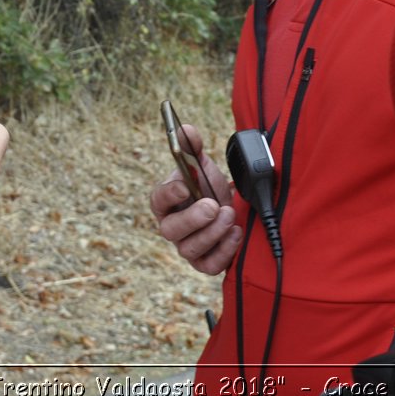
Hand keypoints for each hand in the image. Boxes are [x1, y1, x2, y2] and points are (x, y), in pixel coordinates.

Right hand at [149, 122, 240, 274]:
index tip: (185, 185)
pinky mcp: (204, 263)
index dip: (169, 193)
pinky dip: (224, 251)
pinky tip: (236, 233)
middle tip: (213, 206)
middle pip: (170, 230)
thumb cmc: (207, 189)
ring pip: (190, 249)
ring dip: (212, 233)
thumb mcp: (201, 166)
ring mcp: (187, 247)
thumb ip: (192, 147)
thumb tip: (185, 129)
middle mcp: (173, 227)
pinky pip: (209, 266)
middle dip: (193, 219)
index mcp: (166, 202)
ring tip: (230, 214)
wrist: (227, 209)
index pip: (158, 200)